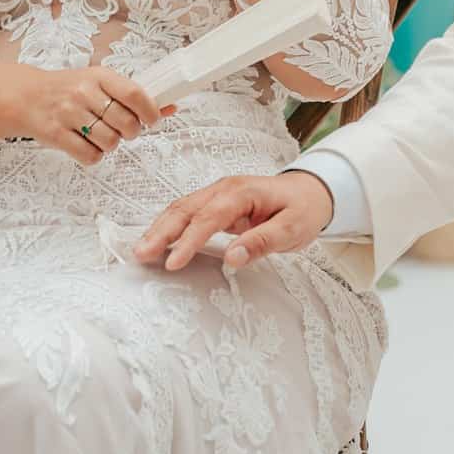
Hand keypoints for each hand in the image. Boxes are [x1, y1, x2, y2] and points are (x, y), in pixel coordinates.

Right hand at [0, 62, 165, 167]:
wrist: (26, 96)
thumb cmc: (69, 89)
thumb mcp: (100, 82)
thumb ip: (132, 95)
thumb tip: (171, 107)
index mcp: (99, 76)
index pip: (135, 94)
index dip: (150, 112)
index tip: (152, 120)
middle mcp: (84, 93)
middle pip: (126, 124)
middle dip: (131, 132)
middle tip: (124, 130)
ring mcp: (68, 114)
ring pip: (110, 142)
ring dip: (111, 145)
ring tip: (102, 136)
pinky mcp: (55, 135)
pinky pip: (89, 156)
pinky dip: (93, 155)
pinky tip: (87, 144)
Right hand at [133, 170, 334, 271]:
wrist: (312, 191)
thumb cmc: (303, 208)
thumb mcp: (293, 229)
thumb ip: (262, 241)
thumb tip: (233, 257)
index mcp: (242, 192)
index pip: (208, 218)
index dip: (188, 241)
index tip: (172, 263)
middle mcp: (224, 189)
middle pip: (185, 209)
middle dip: (160, 232)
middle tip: (140, 255)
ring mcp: (218, 195)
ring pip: (181, 209)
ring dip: (159, 229)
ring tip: (140, 251)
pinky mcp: (216, 205)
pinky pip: (188, 214)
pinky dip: (169, 227)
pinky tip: (158, 242)